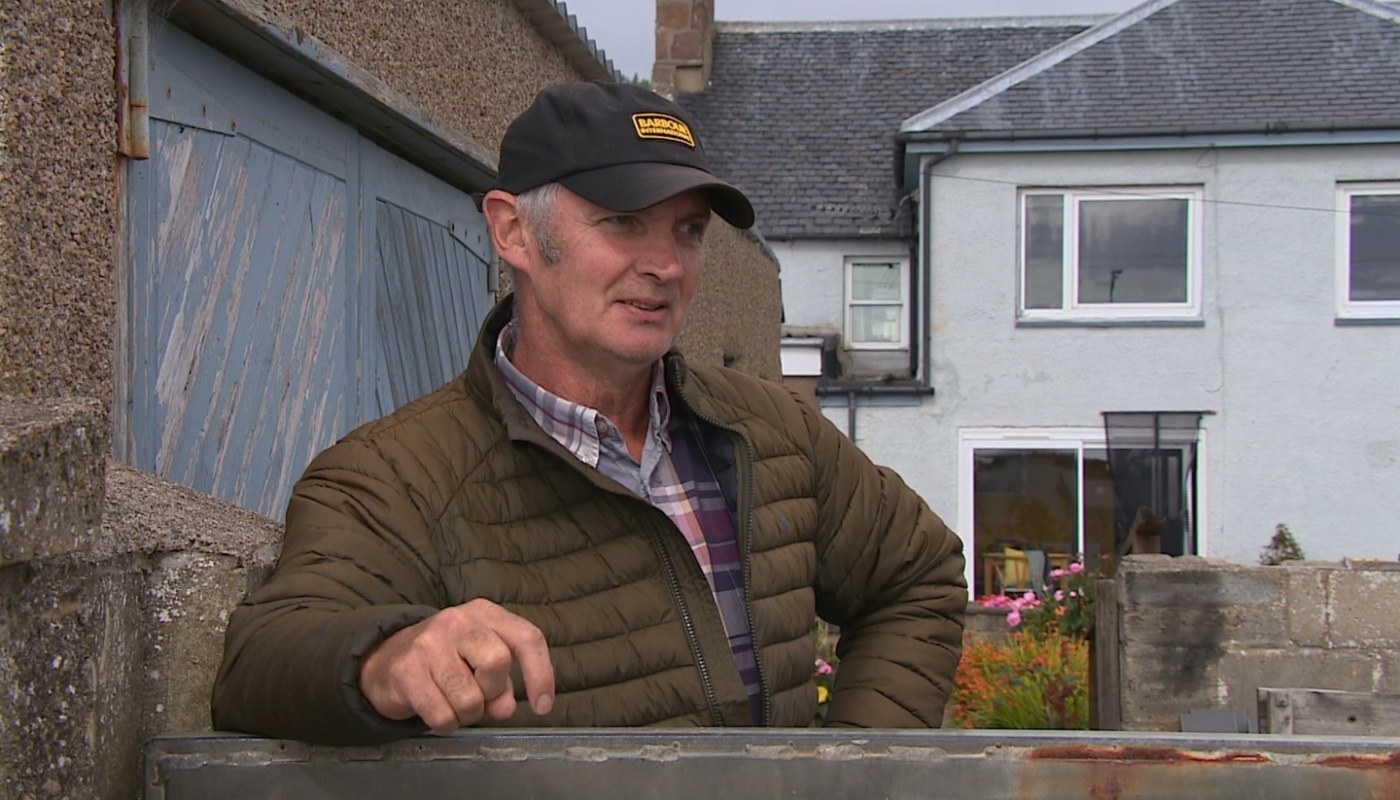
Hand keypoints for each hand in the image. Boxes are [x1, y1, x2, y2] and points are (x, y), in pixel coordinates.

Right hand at [358, 598, 554, 733]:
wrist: (385, 658)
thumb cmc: (445, 660)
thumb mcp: (479, 660)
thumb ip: (501, 681)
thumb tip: (506, 707)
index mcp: (484, 613)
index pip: (527, 638)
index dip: (540, 674)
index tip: (542, 705)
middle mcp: (458, 621)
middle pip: (498, 664)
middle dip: (492, 691)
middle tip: (478, 694)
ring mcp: (429, 643)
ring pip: (470, 698)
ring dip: (467, 714)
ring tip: (453, 701)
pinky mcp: (407, 670)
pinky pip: (442, 715)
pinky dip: (445, 724)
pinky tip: (436, 709)